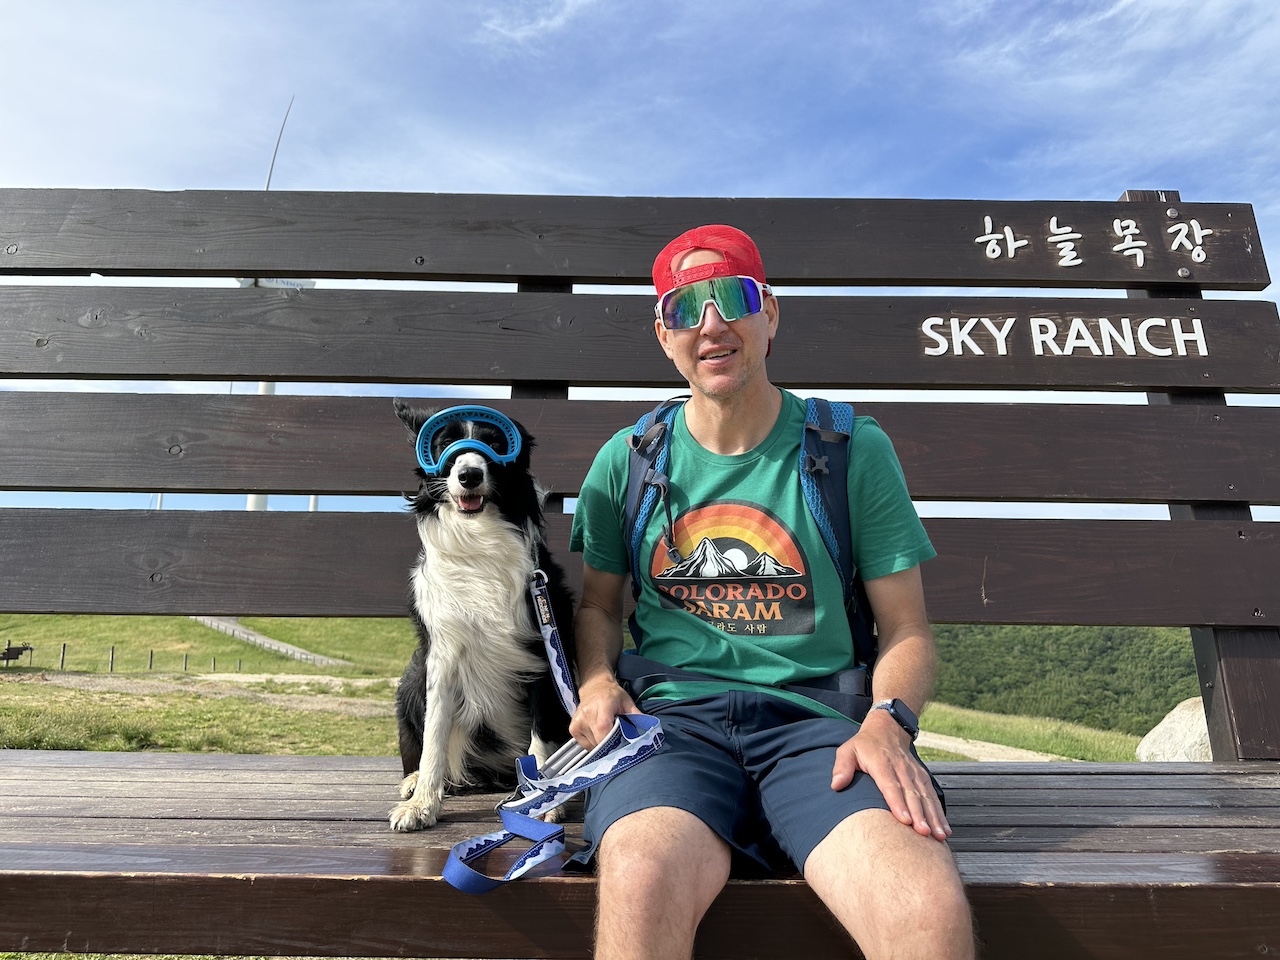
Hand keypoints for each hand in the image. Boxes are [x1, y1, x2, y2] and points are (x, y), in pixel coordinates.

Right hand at [569, 673, 639, 749]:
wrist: (595, 687)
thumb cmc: (613, 696)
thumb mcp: (628, 703)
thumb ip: (637, 717)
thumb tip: (647, 732)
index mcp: (602, 705)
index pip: (604, 728)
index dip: (612, 741)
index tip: (621, 747)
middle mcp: (587, 713)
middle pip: (598, 740)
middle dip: (610, 746)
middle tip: (618, 743)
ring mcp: (578, 722)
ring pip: (592, 745)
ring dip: (602, 745)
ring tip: (607, 734)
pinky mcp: (573, 728)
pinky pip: (585, 745)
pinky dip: (594, 744)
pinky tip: (598, 734)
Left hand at [831, 709, 950, 841]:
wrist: (887, 729)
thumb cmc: (863, 745)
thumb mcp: (848, 750)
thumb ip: (842, 767)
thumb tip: (836, 785)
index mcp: (881, 763)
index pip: (890, 785)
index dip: (898, 802)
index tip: (904, 820)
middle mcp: (901, 768)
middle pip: (911, 793)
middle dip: (919, 814)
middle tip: (924, 833)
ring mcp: (914, 773)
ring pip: (925, 796)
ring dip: (933, 816)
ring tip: (938, 836)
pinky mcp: (922, 777)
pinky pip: (932, 796)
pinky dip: (939, 813)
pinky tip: (944, 830)